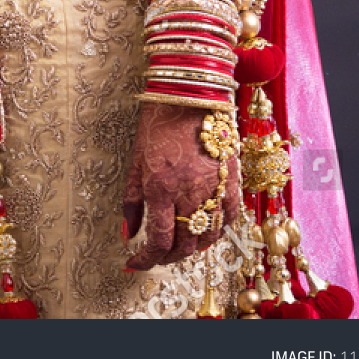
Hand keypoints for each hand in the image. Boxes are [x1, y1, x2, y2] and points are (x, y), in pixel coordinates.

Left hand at [122, 101, 237, 269]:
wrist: (189, 95)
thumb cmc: (157, 124)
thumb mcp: (136, 161)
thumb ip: (131, 201)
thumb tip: (127, 233)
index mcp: (161, 188)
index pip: (158, 240)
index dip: (146, 259)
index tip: (135, 263)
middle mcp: (189, 192)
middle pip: (184, 244)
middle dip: (167, 257)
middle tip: (157, 255)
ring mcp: (213, 187)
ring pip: (208, 236)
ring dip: (192, 248)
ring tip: (179, 245)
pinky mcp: (231, 179)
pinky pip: (229, 218)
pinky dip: (218, 230)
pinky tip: (205, 229)